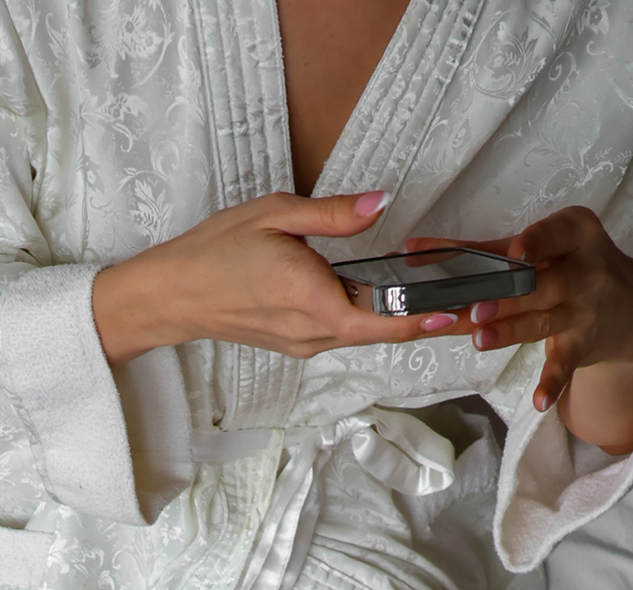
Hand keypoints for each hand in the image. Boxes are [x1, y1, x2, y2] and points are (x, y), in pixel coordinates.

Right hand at [92, 190, 466, 365]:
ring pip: (360, 333)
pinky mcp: (293, 342)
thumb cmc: (215, 252)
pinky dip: (363, 316)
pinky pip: (339, 331)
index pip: (382, 321)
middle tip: (460, 295)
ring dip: (391, 316)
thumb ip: (332, 215)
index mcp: (312, 300)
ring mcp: (301, 343)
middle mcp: (310, 332)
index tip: (457, 311)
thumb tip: (378, 203)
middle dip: (419, 315)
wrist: (172, 295)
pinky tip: (374, 294)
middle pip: (379, 331)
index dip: (423, 319)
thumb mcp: (275, 215)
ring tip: (426, 292)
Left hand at [408, 209, 632, 450]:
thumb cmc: (566, 266)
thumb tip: (415, 252)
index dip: (536, 244)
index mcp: (573, 234)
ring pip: (542, 322)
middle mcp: (583, 271)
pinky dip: (553, 383)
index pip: (554, 235)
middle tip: (476, 308)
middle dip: (509, 297)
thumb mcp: (541, 248)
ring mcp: (582, 312)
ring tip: (480, 339)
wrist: (624, 306)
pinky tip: (539, 401)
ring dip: (511, 331)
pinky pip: (564, 366)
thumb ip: (484, 250)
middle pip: (541, 286)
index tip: (515, 253)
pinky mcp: (580, 346)